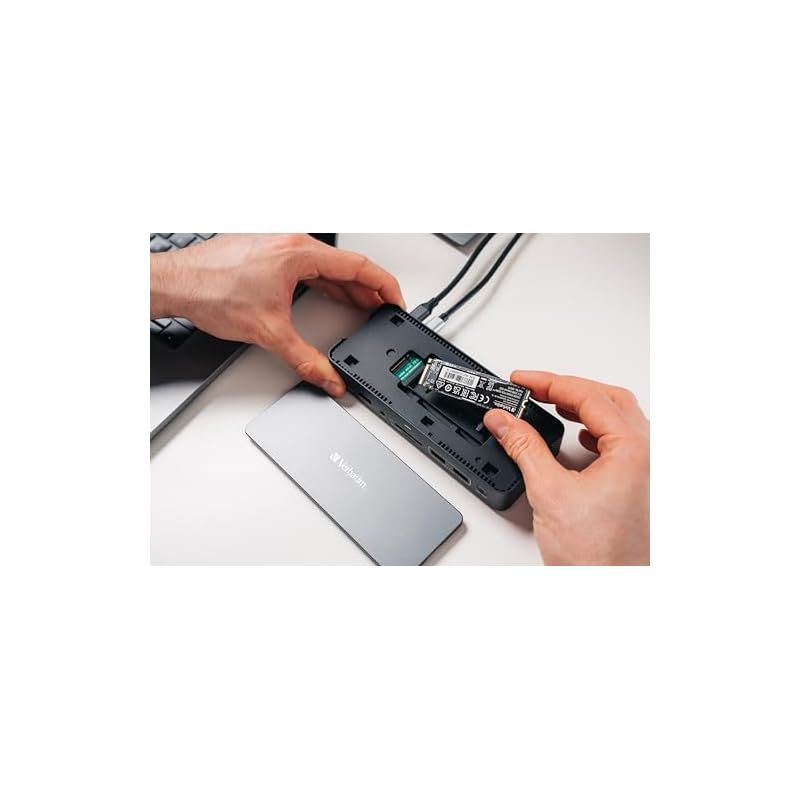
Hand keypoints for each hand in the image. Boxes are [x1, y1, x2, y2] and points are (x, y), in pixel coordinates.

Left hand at [150, 233, 404, 395]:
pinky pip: (309, 266)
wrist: (175, 283)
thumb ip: (305, 359)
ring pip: (327, 266)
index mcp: (299, 253)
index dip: (385, 286)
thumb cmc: (210, 291)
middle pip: (346, 266)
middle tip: (385, 312)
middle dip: (369, 291)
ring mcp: (279, 245)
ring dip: (347, 287)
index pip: (359, 266)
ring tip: (363, 309)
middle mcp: (291, 242)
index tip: (397, 301)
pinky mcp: (268, 252)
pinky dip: (325, 283)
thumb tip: (328, 378)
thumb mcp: (268, 332)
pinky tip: (329, 298)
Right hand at [483, 371, 648, 565]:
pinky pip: (620, 441)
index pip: (589, 397)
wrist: (610, 590)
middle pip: (608, 400)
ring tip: (548, 404)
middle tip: (532, 388)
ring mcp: (646, 471)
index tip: (522, 381)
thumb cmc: (596, 556)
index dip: (550, 383)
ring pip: (616, 419)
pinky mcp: (638, 486)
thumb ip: (523, 448)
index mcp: (634, 450)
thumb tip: (504, 420)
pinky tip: (576, 436)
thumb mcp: (549, 492)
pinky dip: (594, 429)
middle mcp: (648, 457)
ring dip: (582, 407)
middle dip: (567, 389)